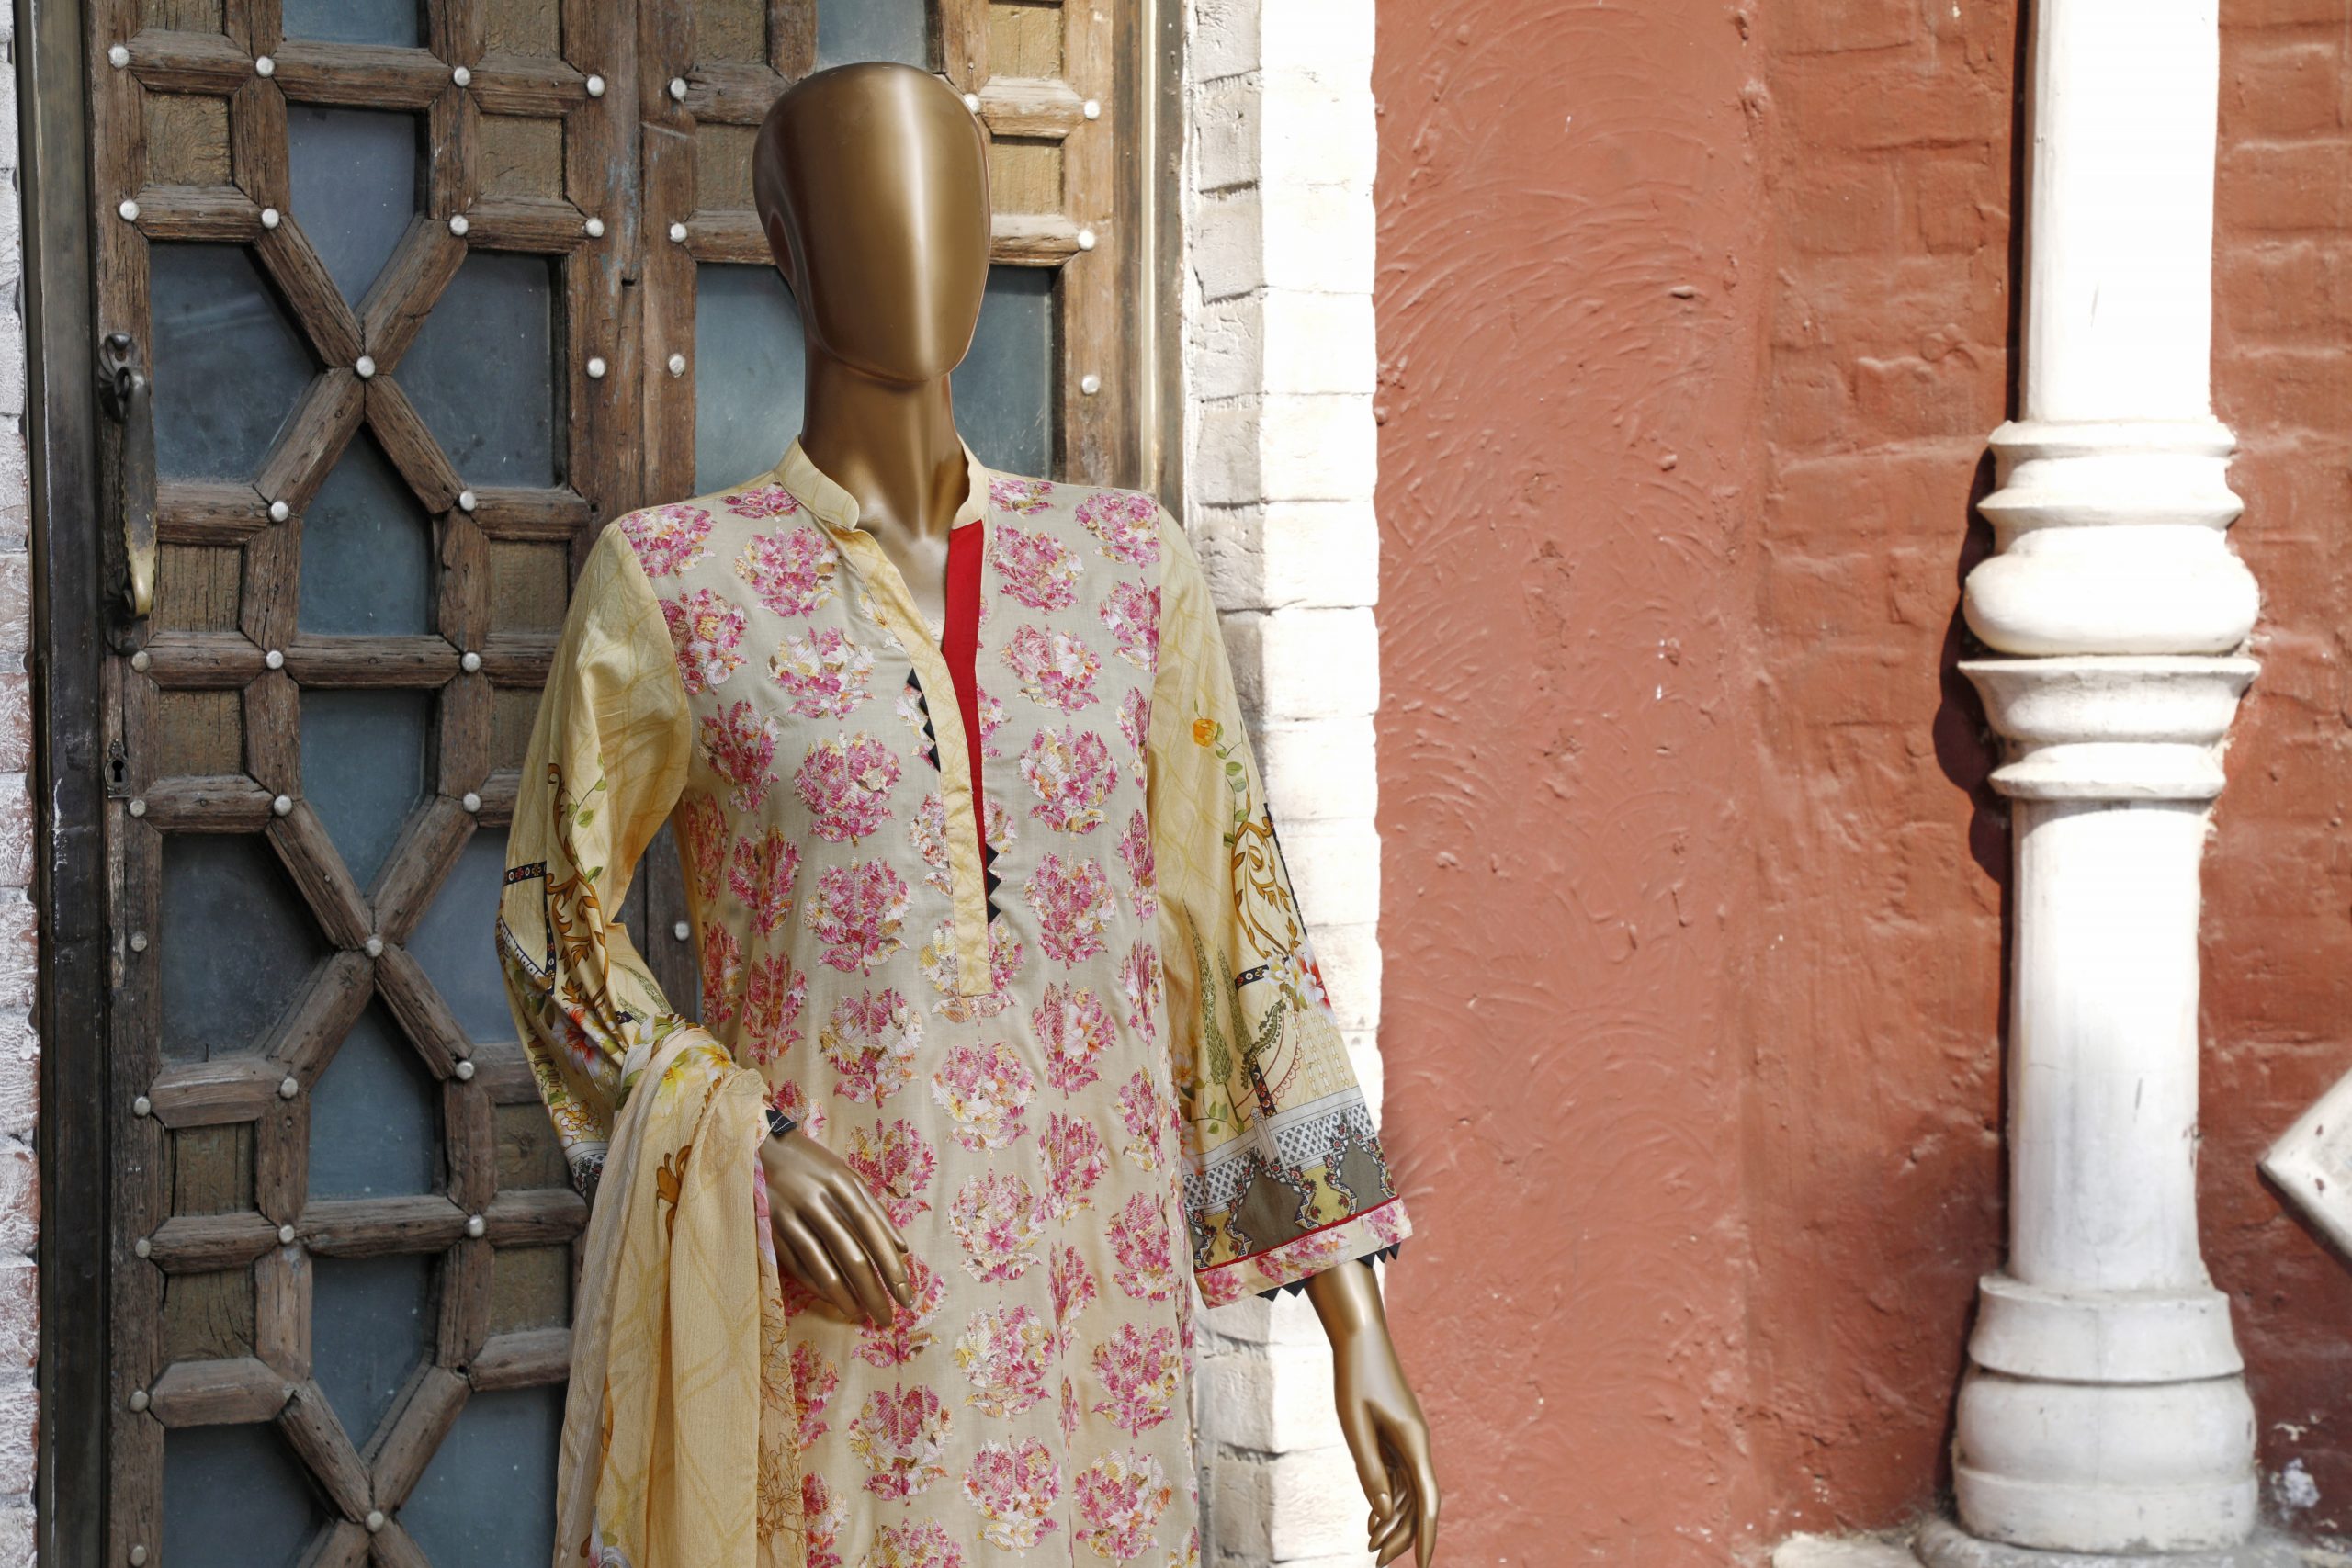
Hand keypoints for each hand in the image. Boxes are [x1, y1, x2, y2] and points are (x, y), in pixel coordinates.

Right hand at [756, 1130, 913, 1325]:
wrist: (759, 1147)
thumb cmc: (811, 1165)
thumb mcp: (846, 1176)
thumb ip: (874, 1209)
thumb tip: (902, 1248)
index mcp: (842, 1183)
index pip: (873, 1231)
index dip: (890, 1266)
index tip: (905, 1294)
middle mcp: (817, 1199)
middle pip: (852, 1253)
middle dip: (873, 1290)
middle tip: (888, 1317)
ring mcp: (791, 1215)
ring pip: (823, 1265)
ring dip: (845, 1296)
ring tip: (862, 1315)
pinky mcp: (770, 1229)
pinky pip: (798, 1265)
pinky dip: (818, 1286)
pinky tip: (834, 1301)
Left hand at [1304, 1261, 1438, 1567]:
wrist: (1360, 1336)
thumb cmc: (1355, 1377)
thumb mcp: (1356, 1426)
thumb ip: (1370, 1470)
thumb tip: (1383, 1513)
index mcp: (1413, 1442)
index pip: (1427, 1501)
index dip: (1426, 1536)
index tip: (1423, 1567)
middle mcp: (1417, 1444)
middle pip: (1416, 1502)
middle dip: (1401, 1536)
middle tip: (1376, 1563)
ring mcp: (1409, 1439)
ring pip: (1407, 1490)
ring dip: (1391, 1519)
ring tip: (1370, 1546)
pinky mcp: (1397, 1434)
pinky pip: (1398, 1474)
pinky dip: (1387, 1498)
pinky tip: (1372, 1518)